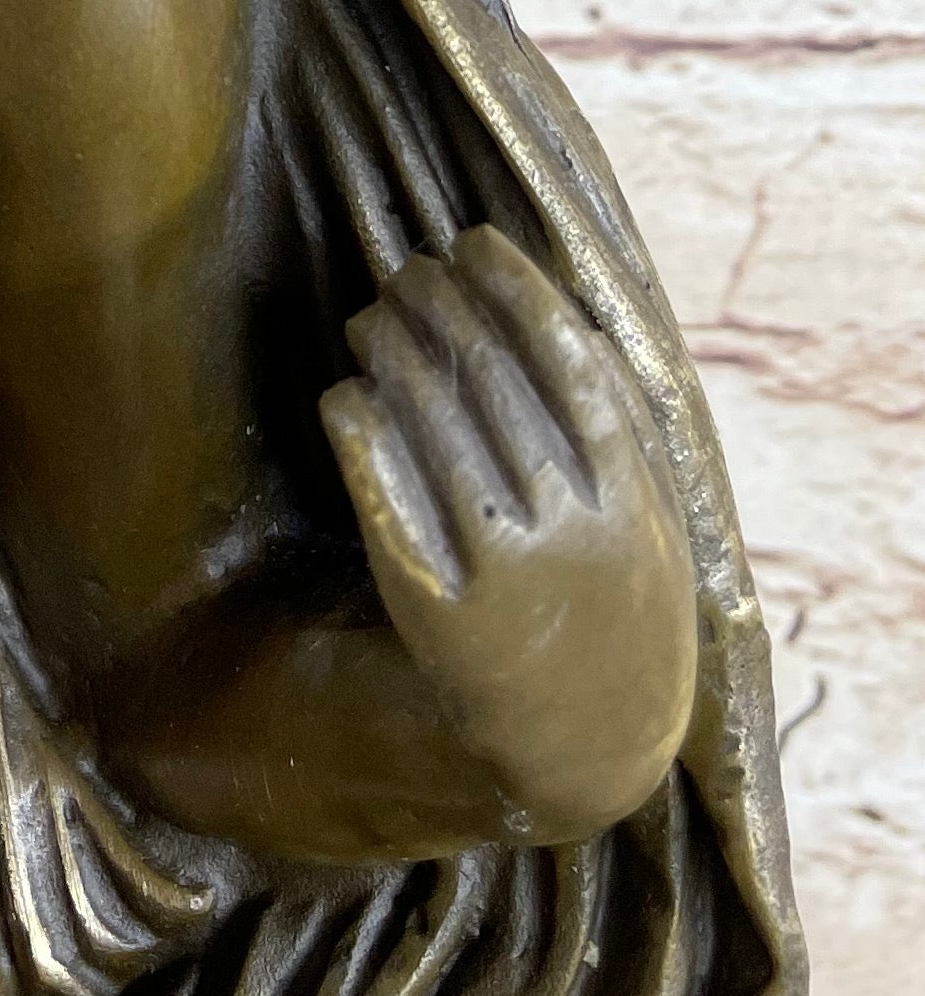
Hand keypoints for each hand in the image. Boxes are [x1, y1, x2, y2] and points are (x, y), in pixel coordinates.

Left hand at [320, 225, 698, 844]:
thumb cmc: (615, 614)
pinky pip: (386, 498)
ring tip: (371, 321)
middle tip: (405, 270)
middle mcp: (572, 532)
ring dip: (394, 355)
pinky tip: (345, 395)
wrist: (587, 754)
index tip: (473, 242)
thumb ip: (623, 432)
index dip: (513, 289)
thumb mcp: (649, 526)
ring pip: (432, 427)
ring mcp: (506, 576)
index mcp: (631, 501)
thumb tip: (570, 316)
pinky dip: (361, 432)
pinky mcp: (440, 618)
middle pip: (491, 382)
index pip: (566, 359)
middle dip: (441, 309)